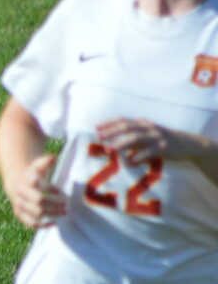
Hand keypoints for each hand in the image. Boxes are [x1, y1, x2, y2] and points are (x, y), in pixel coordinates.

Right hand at [5, 152, 65, 230]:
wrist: (16, 184)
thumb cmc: (33, 174)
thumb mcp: (37, 165)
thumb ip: (45, 161)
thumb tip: (54, 157)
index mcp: (26, 180)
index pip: (37, 185)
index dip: (49, 189)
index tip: (59, 191)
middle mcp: (21, 193)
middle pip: (39, 201)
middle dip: (54, 204)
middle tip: (66, 205)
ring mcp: (19, 205)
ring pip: (37, 213)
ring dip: (52, 214)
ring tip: (64, 212)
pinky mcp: (19, 214)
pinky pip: (30, 223)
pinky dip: (43, 225)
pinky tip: (55, 223)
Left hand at [96, 116, 213, 167]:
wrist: (187, 144)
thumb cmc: (161, 141)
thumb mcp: (146, 136)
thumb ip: (131, 139)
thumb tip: (110, 144)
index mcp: (143, 123)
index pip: (123, 121)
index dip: (109, 123)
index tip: (96, 128)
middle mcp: (149, 128)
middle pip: (127, 127)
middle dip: (112, 132)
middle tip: (99, 138)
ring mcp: (156, 137)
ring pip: (136, 138)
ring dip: (121, 143)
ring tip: (110, 149)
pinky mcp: (163, 148)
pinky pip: (148, 152)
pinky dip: (138, 157)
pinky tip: (129, 162)